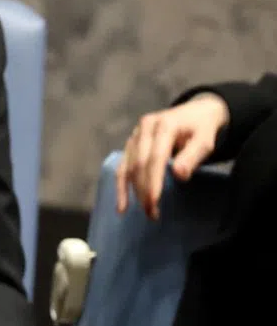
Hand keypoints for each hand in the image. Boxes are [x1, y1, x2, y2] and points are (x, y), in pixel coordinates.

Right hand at [115, 93, 228, 219]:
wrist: (196, 112)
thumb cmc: (201, 128)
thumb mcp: (205, 139)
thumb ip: (193, 155)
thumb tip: (179, 175)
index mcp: (164, 125)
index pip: (155, 157)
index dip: (153, 180)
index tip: (154, 201)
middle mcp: (144, 129)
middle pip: (139, 164)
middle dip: (144, 190)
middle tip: (152, 213)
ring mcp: (134, 136)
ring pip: (128, 167)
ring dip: (133, 192)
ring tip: (144, 211)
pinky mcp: (130, 145)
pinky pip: (122, 167)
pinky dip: (121, 187)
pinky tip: (122, 206)